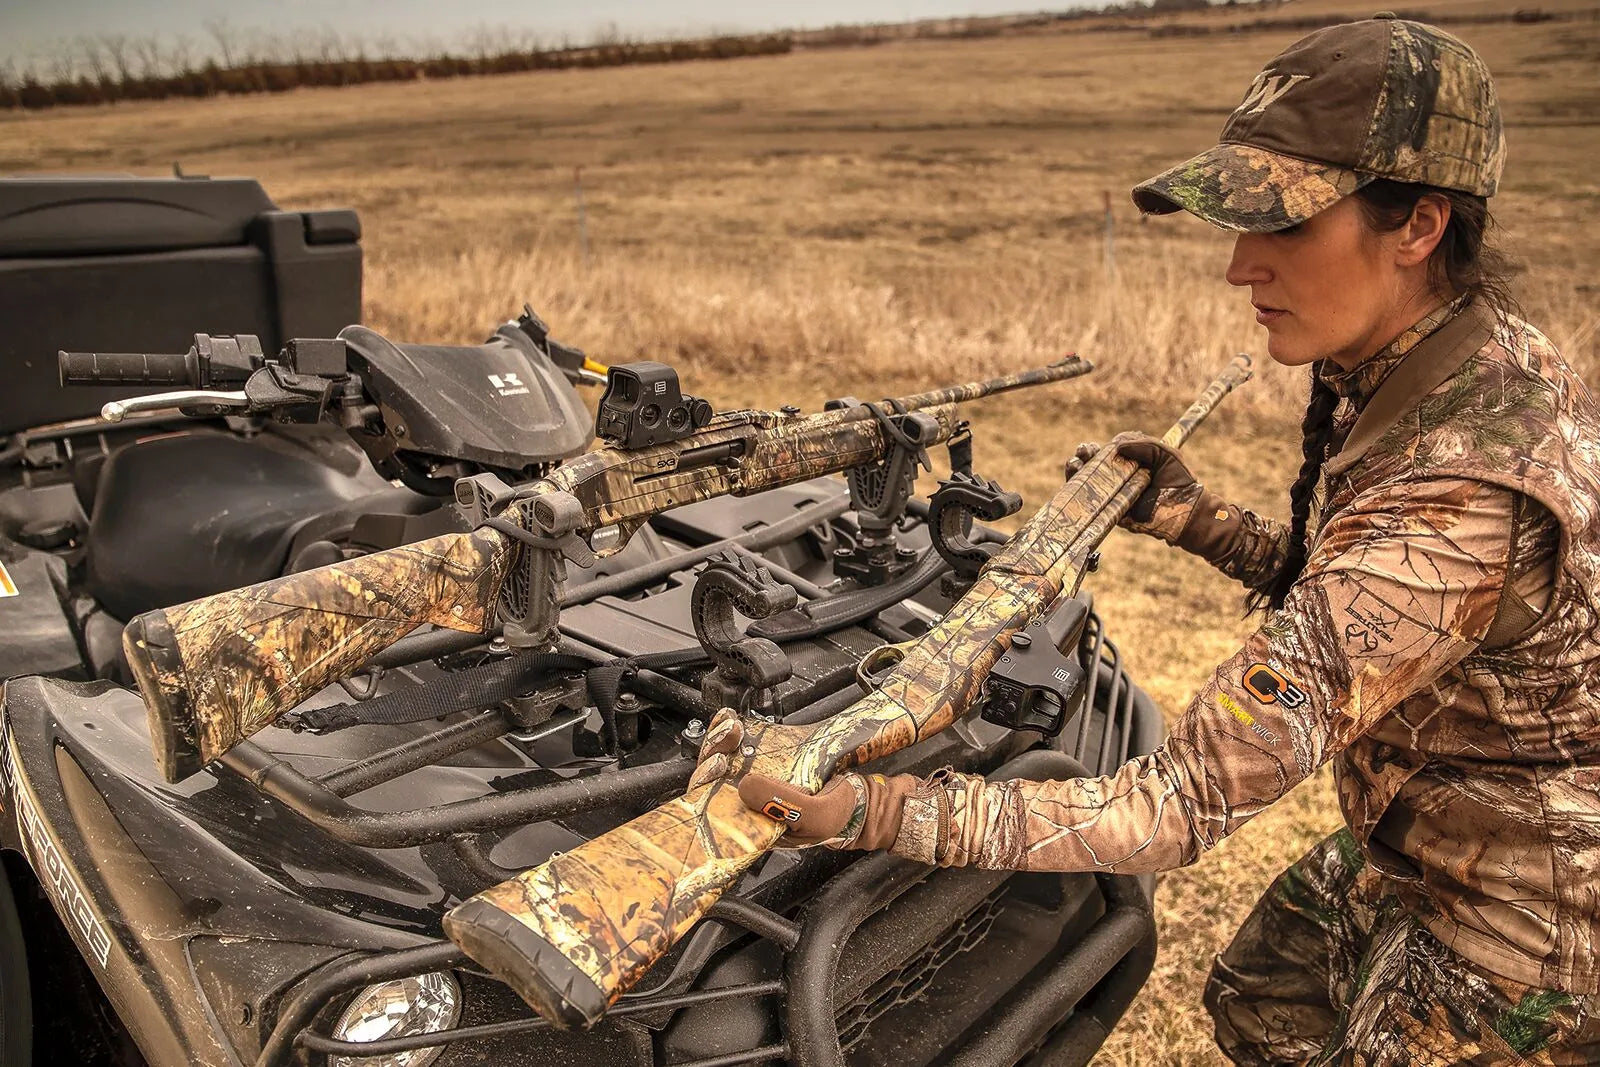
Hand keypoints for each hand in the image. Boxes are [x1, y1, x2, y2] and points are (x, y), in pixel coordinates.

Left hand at [687, 709, 917, 849]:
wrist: (863, 799)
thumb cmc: (839, 815)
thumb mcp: (816, 815)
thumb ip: (783, 803)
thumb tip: (745, 786)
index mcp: (755, 824)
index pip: (718, 805)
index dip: (711, 782)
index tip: (720, 760)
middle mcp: (751, 802)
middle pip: (716, 777)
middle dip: (715, 752)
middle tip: (726, 737)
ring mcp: (758, 779)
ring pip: (726, 758)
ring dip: (722, 739)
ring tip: (729, 724)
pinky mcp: (769, 759)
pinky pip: (744, 744)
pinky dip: (734, 729)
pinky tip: (730, 717)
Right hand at [1065, 431, 1204, 543]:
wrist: (1186, 510)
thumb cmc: (1179, 480)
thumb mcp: (1164, 453)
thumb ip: (1143, 445)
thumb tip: (1116, 447)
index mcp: (1129, 465)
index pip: (1105, 455)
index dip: (1094, 450)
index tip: (1091, 447)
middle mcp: (1119, 480)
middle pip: (1091, 467)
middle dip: (1082, 458)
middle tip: (1082, 453)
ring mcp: (1114, 497)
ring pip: (1086, 484)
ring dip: (1075, 473)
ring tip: (1074, 464)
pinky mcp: (1112, 513)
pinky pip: (1091, 505)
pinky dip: (1079, 495)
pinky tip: (1075, 483)